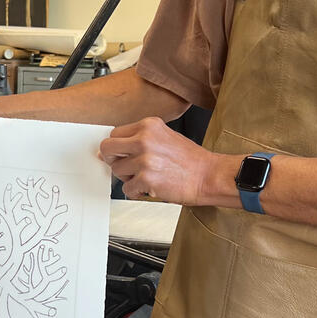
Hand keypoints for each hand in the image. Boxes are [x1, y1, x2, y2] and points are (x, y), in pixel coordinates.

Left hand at [100, 117, 224, 204]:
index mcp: (149, 125)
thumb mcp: (164, 137)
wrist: (209, 176)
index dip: (117, 147)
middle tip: (125, 166)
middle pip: (107, 148)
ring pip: (116, 170)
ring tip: (146, 177)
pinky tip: (149, 188)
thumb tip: (110, 150)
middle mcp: (144, 139)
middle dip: (112, 159)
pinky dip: (135, 192)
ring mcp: (145, 159)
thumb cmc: (190, 160)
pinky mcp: (146, 179)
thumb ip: (139, 139)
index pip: (115, 133)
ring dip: (127, 177)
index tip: (121, 154)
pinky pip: (126, 188)